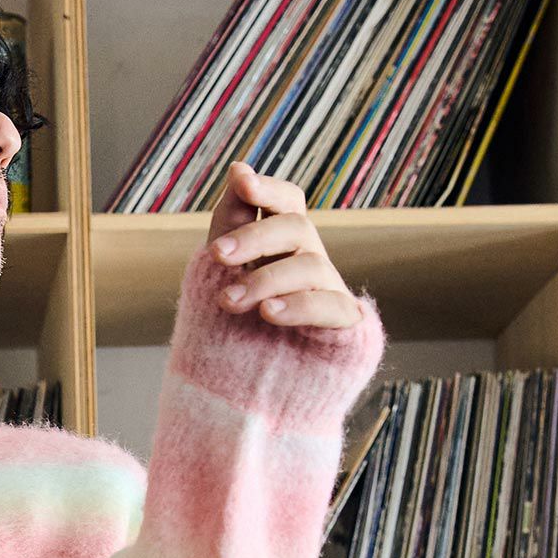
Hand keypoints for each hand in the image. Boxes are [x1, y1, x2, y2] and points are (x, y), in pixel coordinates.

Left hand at [207, 160, 366, 331]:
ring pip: (310, 267)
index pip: (286, 203)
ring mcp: (327, 293)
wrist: (248, 391)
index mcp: (282, 245)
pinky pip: (330, 307)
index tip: (243, 183)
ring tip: (228, 301)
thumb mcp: (224, 271)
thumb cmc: (236, 328)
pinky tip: (268, 312)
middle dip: (255, 238)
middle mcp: (309, 261)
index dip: (268, 191)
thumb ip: (231, 220)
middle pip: (296, 229)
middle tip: (216, 254)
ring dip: (265, 280)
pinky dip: (300, 306)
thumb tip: (239, 166)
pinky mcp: (340, 328)